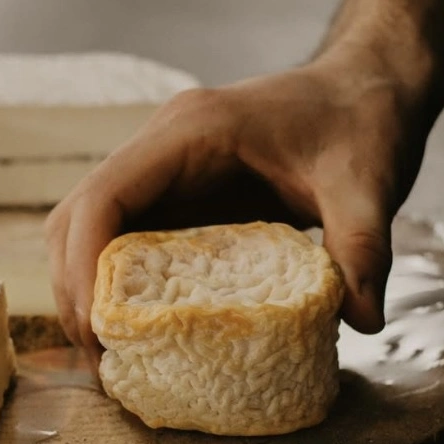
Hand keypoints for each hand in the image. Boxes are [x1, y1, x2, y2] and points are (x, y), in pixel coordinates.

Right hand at [45, 47, 431, 350]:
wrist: (365, 87)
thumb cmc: (361, 121)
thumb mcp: (368, 184)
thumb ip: (364, 247)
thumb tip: (362, 319)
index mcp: (191, 131)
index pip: (105, 195)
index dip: (84, 265)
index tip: (99, 329)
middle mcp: (162, 146)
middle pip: (78, 216)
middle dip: (75, 288)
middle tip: (101, 356)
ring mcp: (163, 169)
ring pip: (89, 228)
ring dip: (87, 288)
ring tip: (111, 352)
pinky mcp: (177, 193)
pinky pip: (124, 237)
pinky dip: (116, 284)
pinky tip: (139, 328)